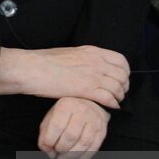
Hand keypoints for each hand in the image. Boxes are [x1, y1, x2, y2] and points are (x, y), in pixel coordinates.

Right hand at [0, 45, 129, 108]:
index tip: (121, 79)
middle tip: (120, 93)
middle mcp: (96, 62)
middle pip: (122, 75)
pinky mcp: (87, 89)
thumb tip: (89, 66)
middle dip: (124, 86)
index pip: (121, 60)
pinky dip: (112, 104)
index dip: (124, 72)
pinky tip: (110, 107)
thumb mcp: (71, 53)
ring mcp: (93, 75)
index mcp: (93, 51)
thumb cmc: (45, 61)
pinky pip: (109, 98)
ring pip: (118, 87)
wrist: (34, 68)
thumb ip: (84, 59)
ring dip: (118, 96)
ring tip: (114, 101)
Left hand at [38, 98, 109, 158]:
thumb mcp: (51, 117)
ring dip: (71, 156)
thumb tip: (48, 151)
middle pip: (71, 135)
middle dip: (61, 149)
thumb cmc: (67, 112)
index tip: (47, 146)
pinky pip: (93, 147)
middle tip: (57, 154)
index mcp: (66, 105)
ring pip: (84, 143)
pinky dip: (83, 158)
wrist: (90, 103)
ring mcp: (94, 120)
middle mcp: (82, 110)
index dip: (50, 140)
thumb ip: (45, 133)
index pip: (57, 126)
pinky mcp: (102, 130)